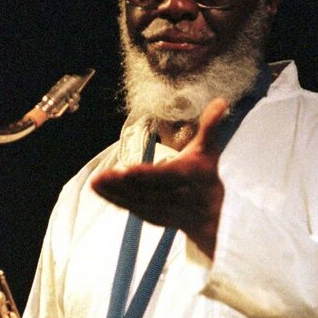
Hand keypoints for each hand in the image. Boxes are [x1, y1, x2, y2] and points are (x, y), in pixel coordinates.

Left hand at [92, 98, 227, 257]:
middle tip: (103, 176)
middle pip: (148, 192)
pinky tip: (98, 189)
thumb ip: (210, 127)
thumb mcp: (209, 150)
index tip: (128, 170)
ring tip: (95, 182)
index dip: (148, 175)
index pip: (168, 177)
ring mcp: (165, 210)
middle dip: (125, 186)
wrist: (212, 215)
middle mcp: (177, 197)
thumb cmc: (206, 175)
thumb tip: (221, 101)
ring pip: (137, 202)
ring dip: (115, 193)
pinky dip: (114, 200)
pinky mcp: (152, 217)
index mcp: (191, 178)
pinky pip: (132, 208)